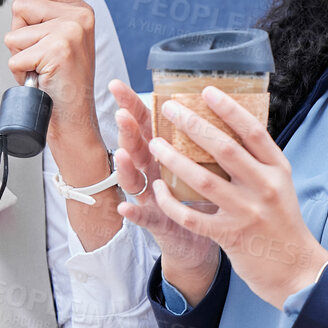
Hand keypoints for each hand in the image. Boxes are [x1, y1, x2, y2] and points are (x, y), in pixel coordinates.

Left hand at [4, 0, 103, 175]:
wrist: (73, 118)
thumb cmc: (60, 81)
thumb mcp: (58, 38)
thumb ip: (45, 9)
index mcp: (81, 9)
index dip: (29, 7)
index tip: (40, 29)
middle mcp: (79, 17)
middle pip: (20, 6)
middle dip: (21, 35)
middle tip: (41, 56)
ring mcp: (69, 32)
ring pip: (14, 35)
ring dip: (21, 56)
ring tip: (42, 69)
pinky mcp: (56, 51)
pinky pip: (14, 57)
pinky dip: (21, 73)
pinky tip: (41, 79)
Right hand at [109, 79, 220, 301]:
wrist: (198, 240)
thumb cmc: (201, 197)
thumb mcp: (201, 163)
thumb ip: (200, 136)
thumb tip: (210, 97)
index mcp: (164, 152)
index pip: (145, 123)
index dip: (132, 104)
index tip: (117, 86)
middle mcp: (152, 172)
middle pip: (136, 147)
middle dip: (127, 130)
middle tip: (122, 114)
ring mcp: (152, 197)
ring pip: (134, 179)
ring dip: (126, 167)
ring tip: (122, 154)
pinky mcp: (158, 222)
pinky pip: (144, 217)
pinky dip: (134, 213)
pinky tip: (126, 207)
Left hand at [147, 86, 327, 309]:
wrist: (296, 270)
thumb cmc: (282, 223)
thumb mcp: (280, 186)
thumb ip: (258, 162)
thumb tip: (230, 130)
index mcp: (277, 170)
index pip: (252, 131)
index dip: (228, 109)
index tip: (206, 91)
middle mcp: (264, 187)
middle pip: (223, 148)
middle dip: (192, 124)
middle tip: (169, 108)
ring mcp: (246, 212)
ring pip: (203, 179)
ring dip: (174, 160)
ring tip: (155, 144)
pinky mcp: (230, 236)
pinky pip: (192, 216)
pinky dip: (171, 202)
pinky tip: (157, 190)